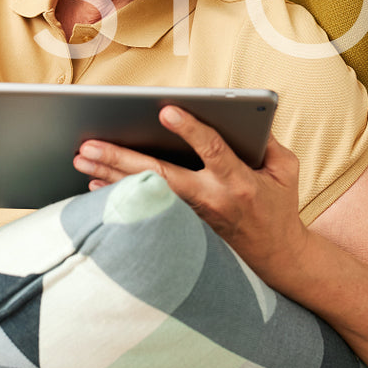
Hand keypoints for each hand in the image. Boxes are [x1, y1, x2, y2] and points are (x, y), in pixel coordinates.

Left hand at [72, 105, 308, 276]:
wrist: (278, 258)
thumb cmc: (279, 206)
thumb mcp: (285, 169)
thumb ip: (266, 140)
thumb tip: (243, 115)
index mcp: (239, 181)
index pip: (212, 150)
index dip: (189, 129)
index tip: (165, 110)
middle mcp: (212, 200)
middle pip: (161, 176)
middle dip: (122, 157)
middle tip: (89, 143)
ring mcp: (193, 218)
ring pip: (146, 193)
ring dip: (110, 175)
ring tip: (81, 158)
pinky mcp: (182, 229)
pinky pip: (145, 209)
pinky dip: (120, 196)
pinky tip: (95, 185)